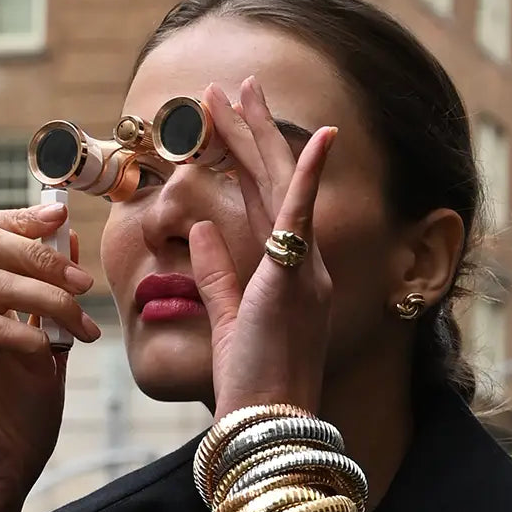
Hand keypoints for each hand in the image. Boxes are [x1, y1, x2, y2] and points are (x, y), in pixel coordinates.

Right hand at [0, 204, 100, 511]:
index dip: (18, 216)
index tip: (62, 218)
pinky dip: (28, 335)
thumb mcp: (45, 354)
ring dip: (48, 298)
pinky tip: (51, 355)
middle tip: (81, 281)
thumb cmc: (17, 424)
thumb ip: (52, 306)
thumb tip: (69, 246)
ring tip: (82, 327)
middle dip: (36, 249)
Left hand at [189, 77, 338, 419]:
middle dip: (253, 134)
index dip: (245, 163)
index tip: (227, 125)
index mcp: (291, 279)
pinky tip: (315, 135)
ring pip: (281, 189)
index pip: (266, 206)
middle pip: (277, 186)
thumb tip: (196, 232)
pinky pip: (304, 219)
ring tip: (236, 93)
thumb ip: (215, 275)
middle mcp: (307, 268)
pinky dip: (309, 175)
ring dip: (259, 138)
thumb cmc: (250, 386)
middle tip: (234, 88)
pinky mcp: (297, 281)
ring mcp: (306, 272)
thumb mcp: (227, 320)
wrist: (267, 423)